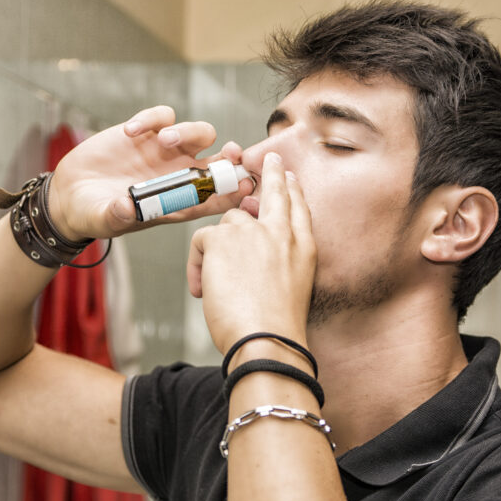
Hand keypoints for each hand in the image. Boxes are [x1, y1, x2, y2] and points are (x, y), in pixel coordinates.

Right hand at [47, 106, 254, 240]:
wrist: (70, 196)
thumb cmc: (95, 214)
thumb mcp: (105, 219)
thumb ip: (118, 215)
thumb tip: (126, 207)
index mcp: (179, 202)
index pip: (219, 197)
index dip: (236, 191)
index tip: (245, 184)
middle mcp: (179, 176)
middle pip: (219, 161)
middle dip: (231, 156)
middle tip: (228, 151)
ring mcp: (164, 152)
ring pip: (198, 133)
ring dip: (188, 132)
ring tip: (162, 139)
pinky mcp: (145, 133)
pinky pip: (162, 116)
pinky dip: (152, 118)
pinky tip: (130, 131)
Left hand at [187, 152, 316, 353]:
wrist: (269, 341)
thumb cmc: (276, 330)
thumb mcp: (291, 291)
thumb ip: (277, 266)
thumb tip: (251, 255)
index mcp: (304, 249)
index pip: (299, 210)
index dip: (293, 192)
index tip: (290, 179)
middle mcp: (282, 234)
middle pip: (276, 194)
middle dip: (273, 174)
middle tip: (271, 159)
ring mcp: (254, 233)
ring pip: (227, 225)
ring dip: (216, 252)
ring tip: (214, 286)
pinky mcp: (224, 239)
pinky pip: (201, 241)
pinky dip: (196, 267)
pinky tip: (203, 291)